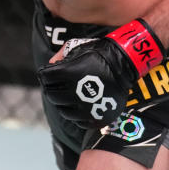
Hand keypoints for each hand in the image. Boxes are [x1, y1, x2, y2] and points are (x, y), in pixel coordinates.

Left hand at [37, 19, 164, 128]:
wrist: (123, 65)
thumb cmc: (97, 54)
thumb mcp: (76, 48)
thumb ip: (59, 56)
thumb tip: (49, 66)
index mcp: (68, 73)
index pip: (45, 78)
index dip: (44, 74)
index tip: (48, 73)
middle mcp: (75, 92)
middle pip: (51, 95)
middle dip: (51, 88)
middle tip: (56, 85)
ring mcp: (85, 107)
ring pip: (62, 110)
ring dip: (62, 103)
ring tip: (67, 96)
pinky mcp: (95, 118)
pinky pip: (77, 121)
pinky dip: (75, 114)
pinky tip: (78, 106)